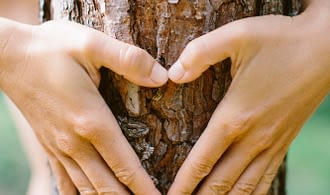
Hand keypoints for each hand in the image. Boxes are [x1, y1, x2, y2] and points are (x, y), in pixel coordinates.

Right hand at [0, 19, 166, 194]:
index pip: (125, 166)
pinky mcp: (49, 145)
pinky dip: (79, 194)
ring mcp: (59, 146)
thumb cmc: (50, 48)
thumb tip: (162, 77)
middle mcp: (75, 141)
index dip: (144, 187)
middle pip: (107, 185)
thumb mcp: (92, 44)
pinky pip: (64, 181)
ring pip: (87, 188)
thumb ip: (129, 60)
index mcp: (91, 121)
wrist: (8, 55)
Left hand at [168, 4, 329, 194]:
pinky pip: (266, 177)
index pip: (201, 161)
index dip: (183, 184)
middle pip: (220, 182)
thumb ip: (200, 53)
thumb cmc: (282, 40)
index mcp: (235, 116)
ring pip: (245, 187)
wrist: (326, 46)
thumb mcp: (237, 36)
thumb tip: (173, 74)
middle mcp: (253, 137)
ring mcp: (272, 142)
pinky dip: (252, 193)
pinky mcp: (285, 140)